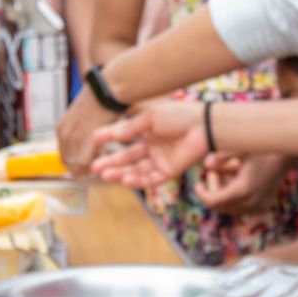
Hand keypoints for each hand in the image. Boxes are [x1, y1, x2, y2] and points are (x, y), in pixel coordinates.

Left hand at [57, 84, 119, 176]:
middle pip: (68, 163)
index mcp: (61, 129)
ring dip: (89, 167)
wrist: (107, 90)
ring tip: (102, 162)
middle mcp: (63, 135)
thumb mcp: (83, 116)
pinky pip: (86, 163)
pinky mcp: (84, 142)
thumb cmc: (101, 100)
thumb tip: (88, 142)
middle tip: (96, 167)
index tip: (87, 165)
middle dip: (81, 168)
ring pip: (76, 166)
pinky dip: (96, 163)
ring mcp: (72, 139)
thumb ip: (81, 131)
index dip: (75, 163)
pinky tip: (106, 156)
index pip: (64, 155)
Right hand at [90, 100, 206, 189]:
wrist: (203, 126)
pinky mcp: (169, 171)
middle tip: (94, 167)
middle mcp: (152, 146)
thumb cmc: (178, 115)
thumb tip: (111, 135)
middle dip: (111, 162)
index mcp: (147, 130)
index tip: (94, 140)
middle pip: (128, 157)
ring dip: (121, 173)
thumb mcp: (149, 117)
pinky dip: (138, 180)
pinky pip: (151, 179)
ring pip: (136, 169)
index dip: (109, 138)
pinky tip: (125, 179)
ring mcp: (160, 159)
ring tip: (105, 175)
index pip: (124, 136)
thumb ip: (130, 128)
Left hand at [194, 150, 291, 214]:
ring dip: (223, 194)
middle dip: (212, 191)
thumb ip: (221, 156)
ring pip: (230, 208)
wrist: (287, 155)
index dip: (201, 194)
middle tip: (213, 172)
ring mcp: (258, 206)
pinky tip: (236, 180)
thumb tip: (206, 164)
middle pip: (220, 206)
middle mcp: (251, 202)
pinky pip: (242, 207)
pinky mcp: (263, 205)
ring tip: (226, 174)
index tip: (197, 183)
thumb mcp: (240, 148)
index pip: (213, 201)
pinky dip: (234, 197)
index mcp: (243, 190)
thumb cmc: (261, 148)